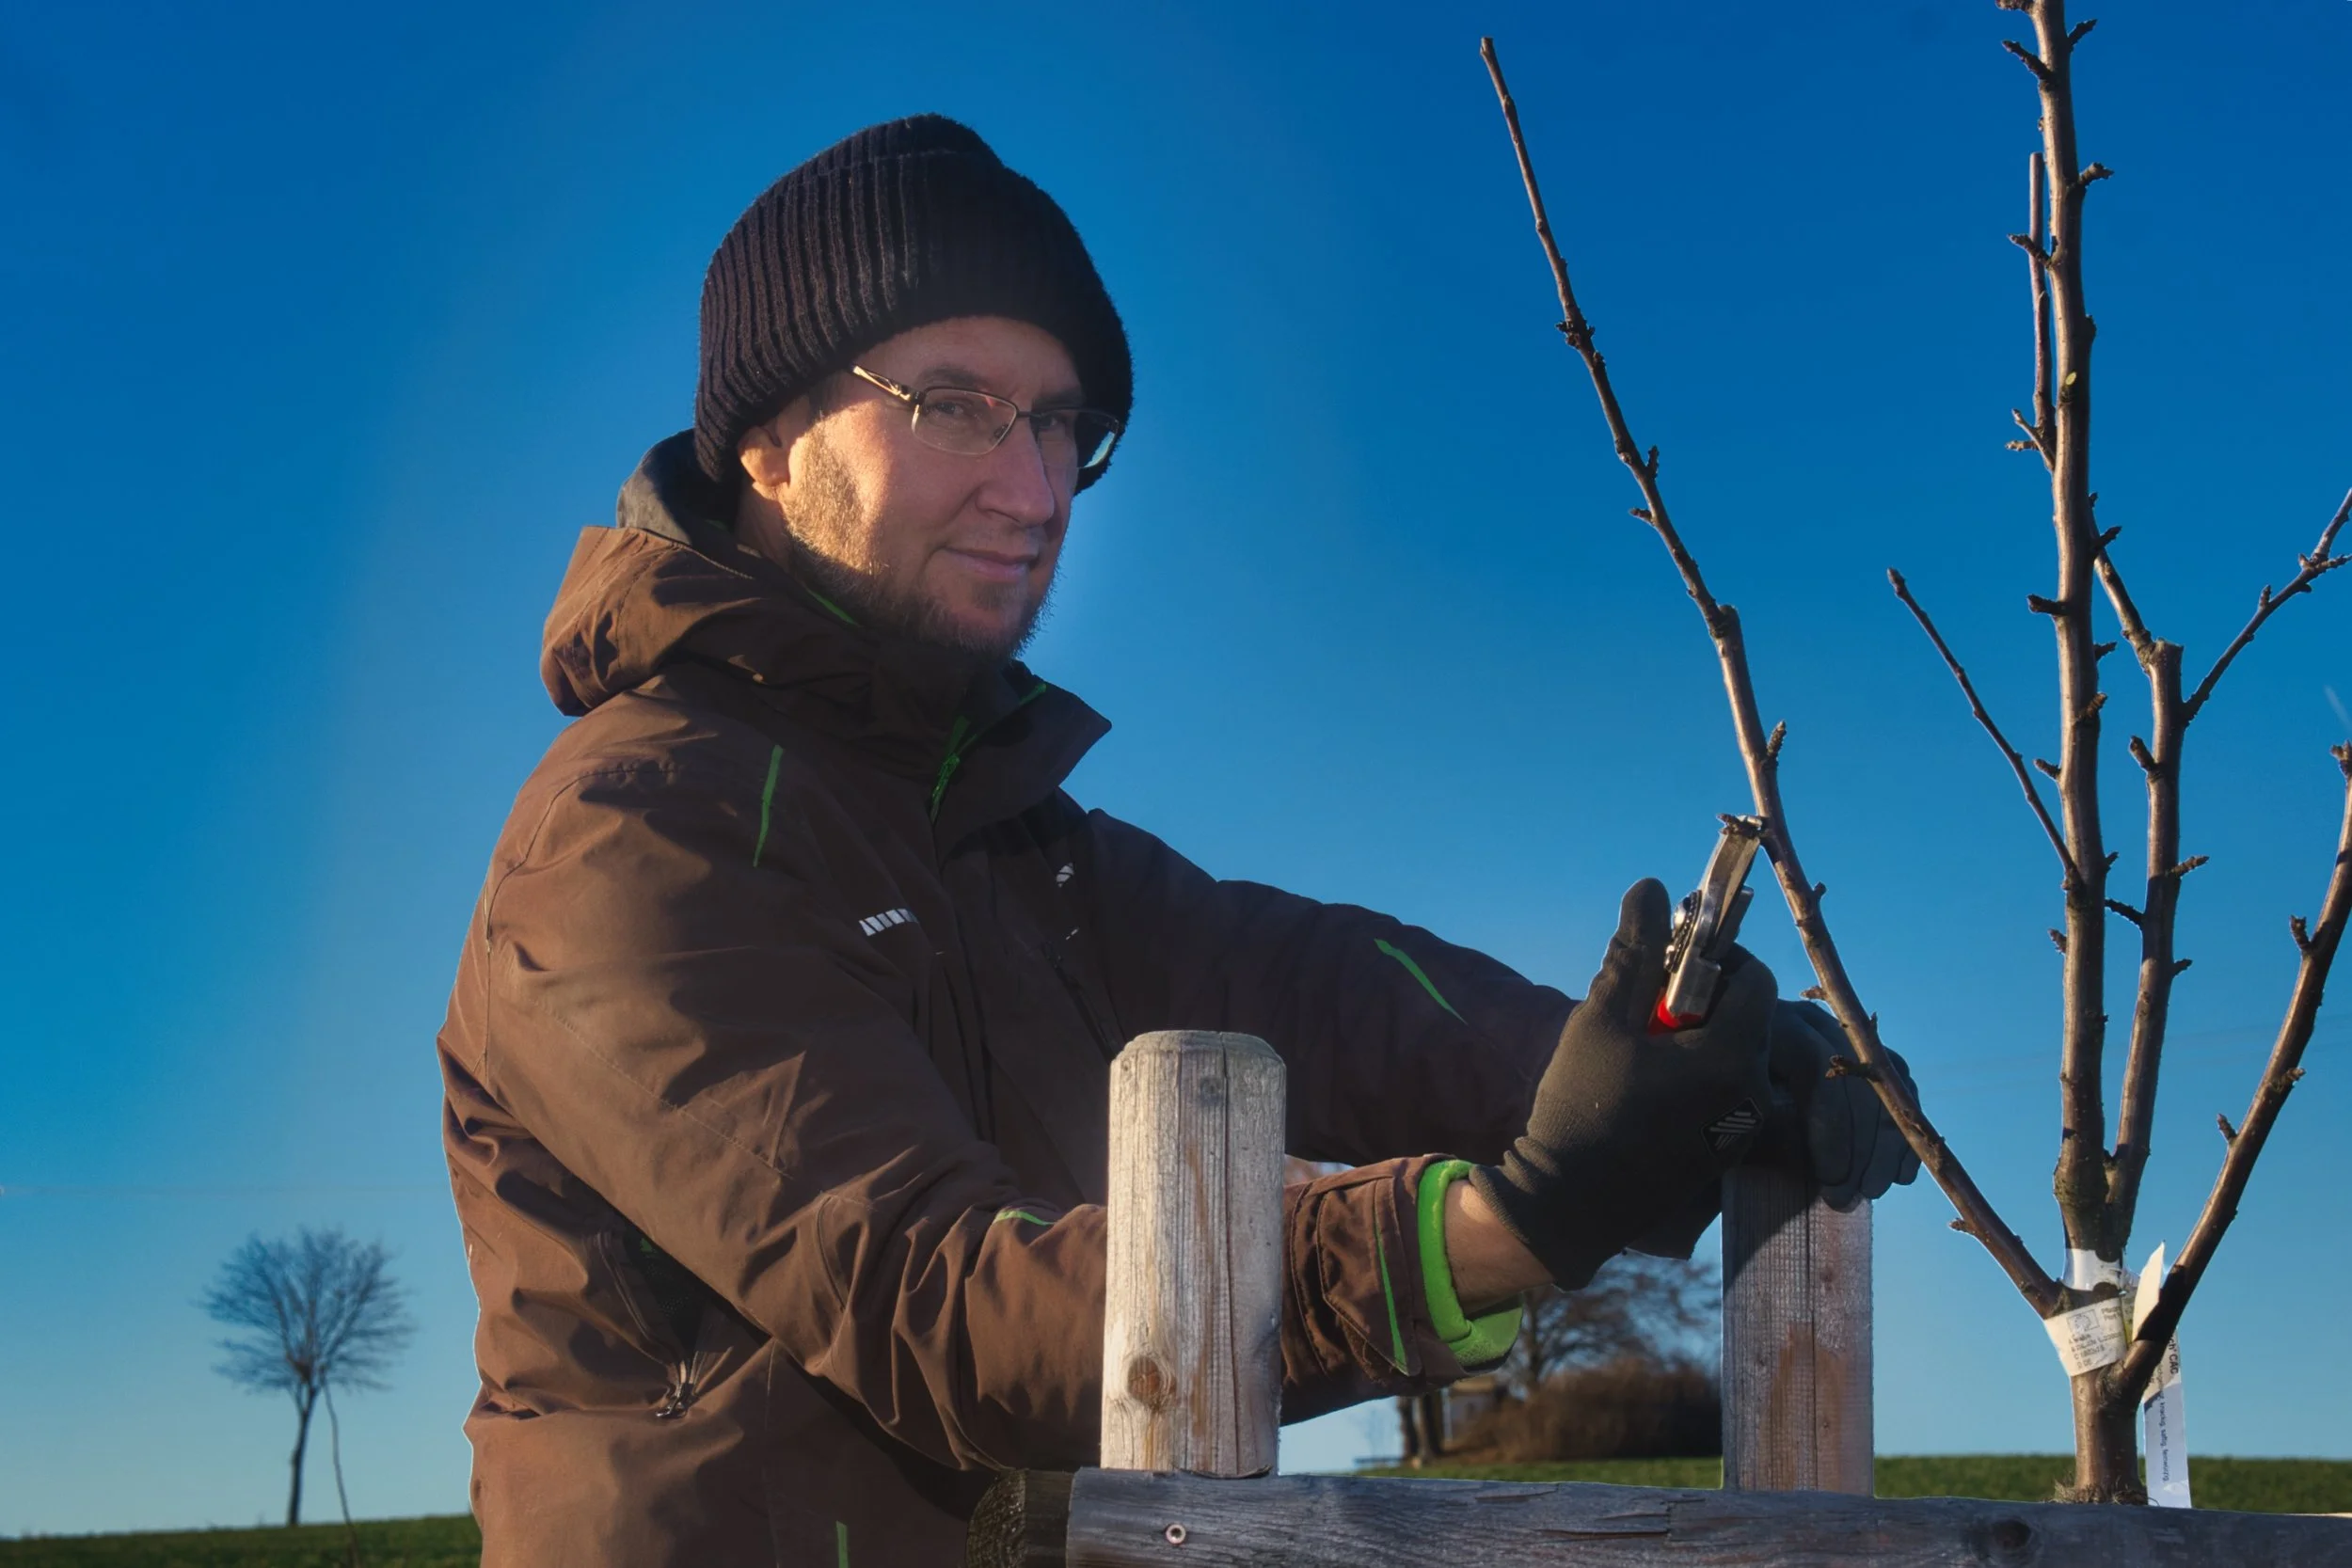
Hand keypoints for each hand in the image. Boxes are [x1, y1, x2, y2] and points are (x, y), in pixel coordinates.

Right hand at [1469, 879, 1774, 1288]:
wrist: (1570, 1203)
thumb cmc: (1581, 1106)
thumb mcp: (1602, 1018)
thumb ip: (1634, 952)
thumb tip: (1651, 888)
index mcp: (1732, 1057)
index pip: (1755, 980)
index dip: (1717, 959)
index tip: (1671, 964)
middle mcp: (1753, 1094)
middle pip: (1753, 1017)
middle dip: (1711, 1000)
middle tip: (1653, 1008)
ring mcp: (1745, 1129)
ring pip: (1745, 1057)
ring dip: (1709, 1038)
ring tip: (1650, 1047)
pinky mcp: (1729, 1153)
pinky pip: (1735, 1093)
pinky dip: (1707, 1076)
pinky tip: (1655, 1086)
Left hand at [1619, 999, 1926, 1255]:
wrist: (1697, 1117)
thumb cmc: (1701, 1123)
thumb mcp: (1725, 1126)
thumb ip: (1764, 1131)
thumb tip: (1806, 1151)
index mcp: (1761, 1024)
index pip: (1815, 1064)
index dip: (1831, 1125)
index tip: (1830, 1181)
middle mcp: (1804, 1019)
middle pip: (1855, 1074)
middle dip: (1862, 1142)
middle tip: (1852, 1196)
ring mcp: (1835, 1034)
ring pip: (1882, 1081)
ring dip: (1886, 1141)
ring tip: (1873, 1191)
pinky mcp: (1859, 1059)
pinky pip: (1897, 1087)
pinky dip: (1901, 1131)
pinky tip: (1900, 1175)